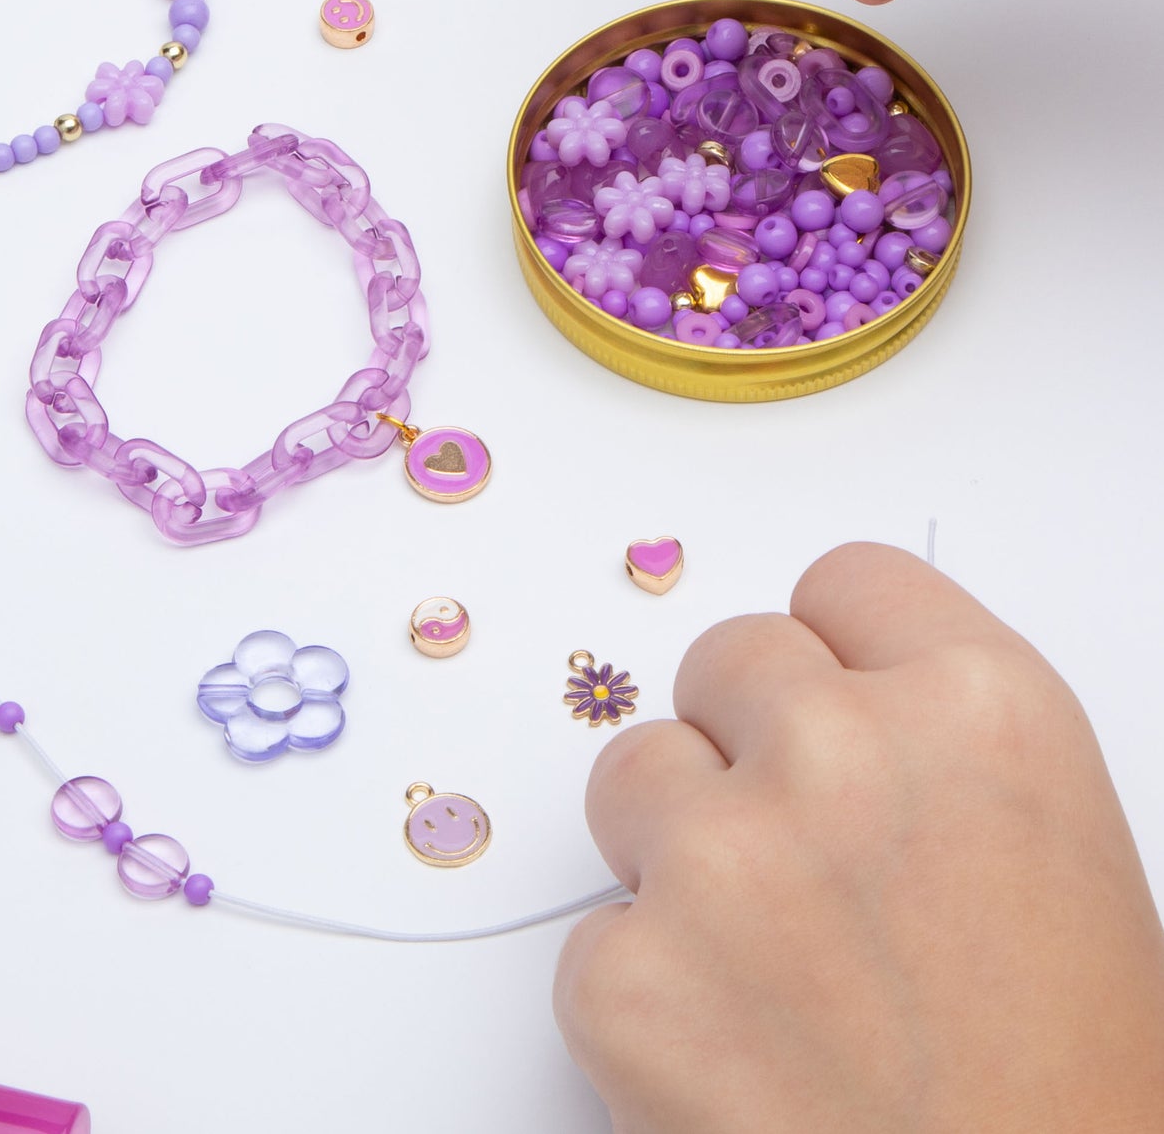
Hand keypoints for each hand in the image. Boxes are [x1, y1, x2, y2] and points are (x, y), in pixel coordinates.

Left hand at [555, 543, 1163, 1132]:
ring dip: (675, 849)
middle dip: (745, 742)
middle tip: (796, 857)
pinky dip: (642, 991)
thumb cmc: (1069, 1085)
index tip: (825, 703)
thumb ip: (932, 740)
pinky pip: (595, 932)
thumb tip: (827, 688)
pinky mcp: (626, 976)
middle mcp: (845, 755)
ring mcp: (723, 859)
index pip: (842, 582)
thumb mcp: (1053, 854)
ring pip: (634, 772)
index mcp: (979, 711)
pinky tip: (732, 1060)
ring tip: (765, 966)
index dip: (833, 652)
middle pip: (725, 658)